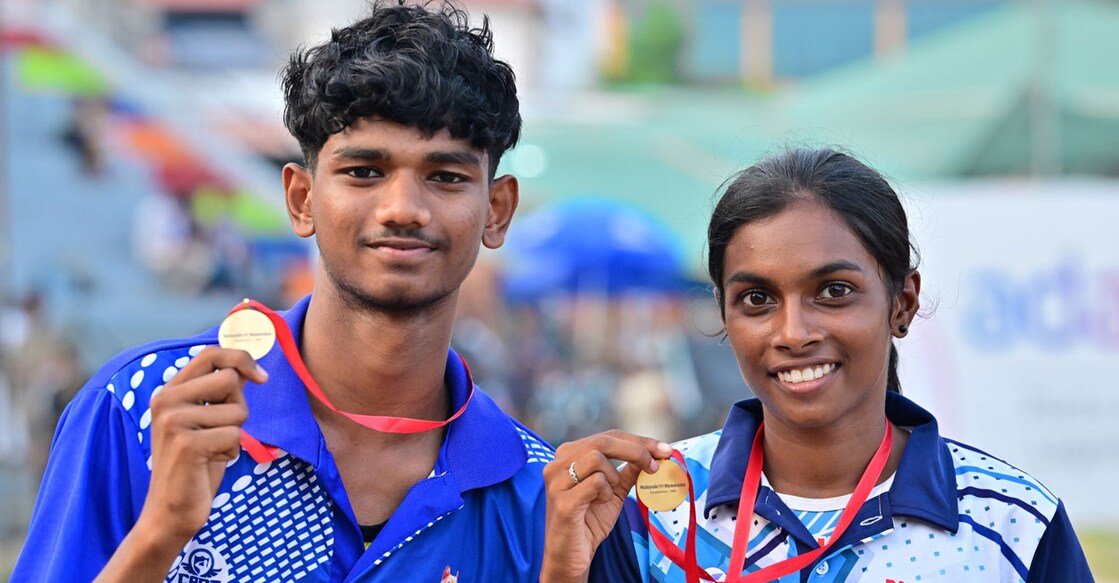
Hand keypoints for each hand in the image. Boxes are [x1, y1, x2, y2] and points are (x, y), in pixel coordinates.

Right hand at [97, 347, 266, 582]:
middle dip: (238, 407)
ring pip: (237, 411)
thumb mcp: (208, 420)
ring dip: (235, 434)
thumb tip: (248, 366)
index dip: (242, 358)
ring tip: (212, 450)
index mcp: (170, 391)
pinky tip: (209, 464)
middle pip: (229, 379)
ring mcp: (172, 421)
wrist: (171, 511)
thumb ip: (220, 392)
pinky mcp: (186, 443)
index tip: (262, 377)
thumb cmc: (197, 464)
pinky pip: (234, 436)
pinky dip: (231, 453)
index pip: (211, 355)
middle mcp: (165, 400)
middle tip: (219, 431)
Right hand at [540, 430, 672, 582]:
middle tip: (656, 466)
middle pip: (604, 441)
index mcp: (568, 455)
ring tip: (608, 495)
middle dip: (637, 450)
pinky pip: (595, 482)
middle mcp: (557, 463)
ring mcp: (557, 480)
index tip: (665, 449)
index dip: (639, 441)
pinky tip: (598, 504)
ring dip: (613, 478)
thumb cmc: (589, 522)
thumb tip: (653, 454)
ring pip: (597, 458)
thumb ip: (628, 471)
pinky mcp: (562, 500)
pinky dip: (605, 492)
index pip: (608, 436)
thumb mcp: (613, 492)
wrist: (570, 556)